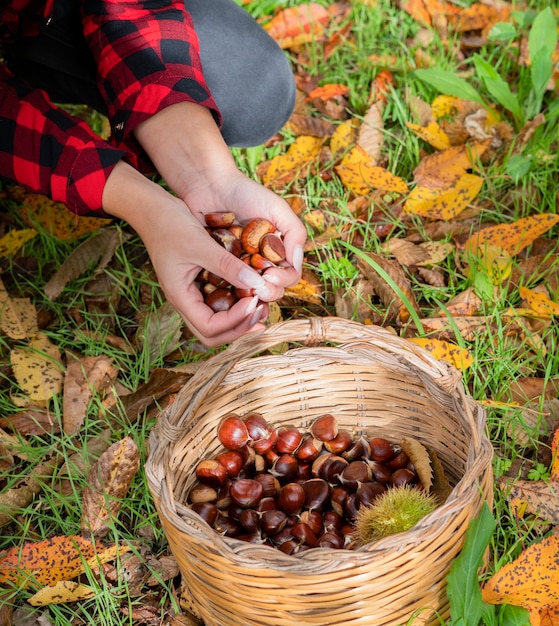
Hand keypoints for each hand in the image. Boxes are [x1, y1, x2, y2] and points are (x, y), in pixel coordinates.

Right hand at [103, 103, 305, 345]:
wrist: (153, 209)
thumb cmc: (170, 225)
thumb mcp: (201, 244)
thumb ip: (228, 266)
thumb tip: (257, 285)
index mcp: (180, 297)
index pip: (210, 328)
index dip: (235, 320)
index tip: (254, 300)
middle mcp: (186, 301)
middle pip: (213, 334)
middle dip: (239, 328)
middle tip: (261, 310)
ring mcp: (192, 294)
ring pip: (217, 323)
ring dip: (240, 320)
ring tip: (261, 304)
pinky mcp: (199, 284)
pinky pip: (218, 305)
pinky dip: (236, 305)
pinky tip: (253, 293)